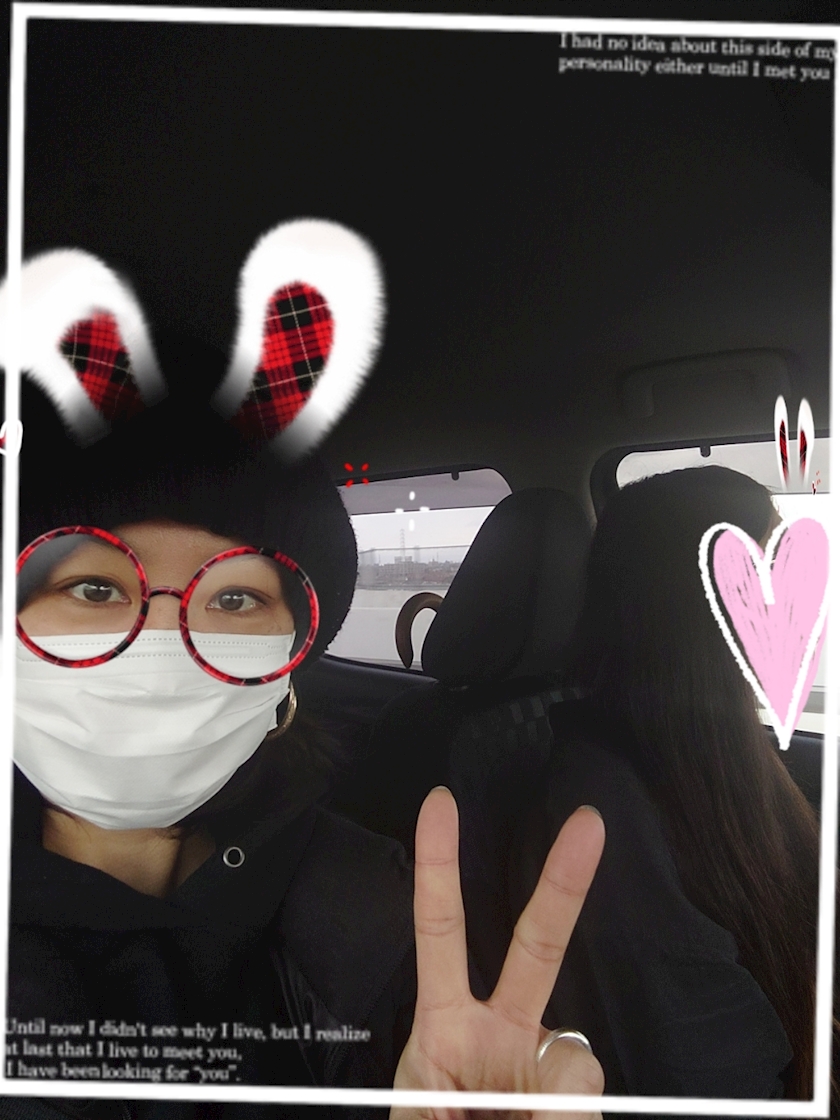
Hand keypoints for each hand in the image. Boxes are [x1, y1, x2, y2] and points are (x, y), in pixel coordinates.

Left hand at [392, 788, 604, 1119]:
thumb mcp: (426, 1113)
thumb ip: (493, 1090)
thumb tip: (566, 1081)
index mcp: (444, 1031)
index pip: (440, 932)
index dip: (437, 866)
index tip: (439, 806)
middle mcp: (501, 1037)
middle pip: (538, 948)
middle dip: (564, 884)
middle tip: (589, 824)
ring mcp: (543, 1072)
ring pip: (577, 1058)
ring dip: (551, 1102)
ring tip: (521, 1116)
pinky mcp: (573, 1099)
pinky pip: (585, 1094)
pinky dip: (568, 1114)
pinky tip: (549, 1119)